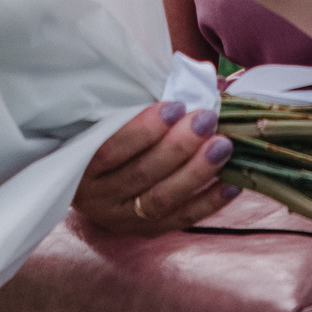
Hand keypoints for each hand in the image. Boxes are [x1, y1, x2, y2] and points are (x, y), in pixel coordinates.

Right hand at [71, 100, 238, 236]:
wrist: (91, 184)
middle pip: (141, 174)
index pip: (110, 150)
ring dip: (196, 172)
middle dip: (178, 147)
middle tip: (207, 120)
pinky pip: (180, 219)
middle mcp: (97, 197)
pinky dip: (208, 203)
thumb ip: (131, 107)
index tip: (176, 105)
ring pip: (161, 200)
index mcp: (79, 165)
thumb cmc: (103, 138)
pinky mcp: (145, 231)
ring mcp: (121, 218)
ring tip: (223, 146)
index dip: (144, 129)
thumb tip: (185, 80)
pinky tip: (232, 185)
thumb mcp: (102, 123)